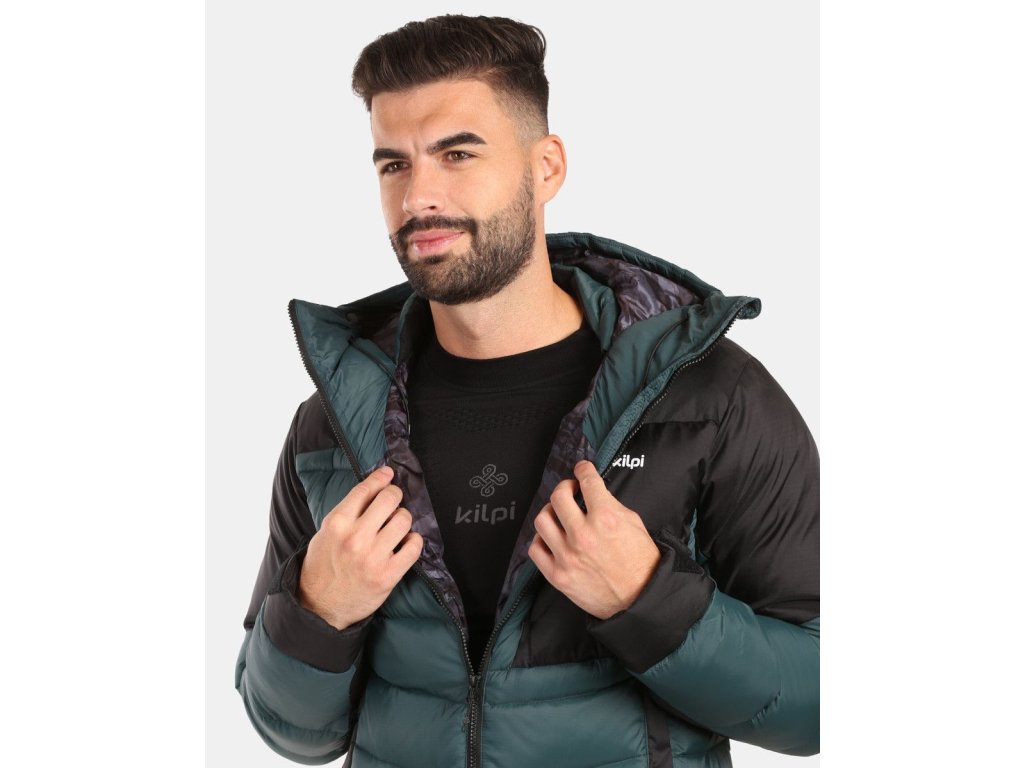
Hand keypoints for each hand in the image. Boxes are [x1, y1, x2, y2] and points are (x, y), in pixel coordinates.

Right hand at [298, 465, 422, 629]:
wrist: (320, 606)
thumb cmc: (323, 566)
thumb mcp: (326, 533)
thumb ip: (348, 512)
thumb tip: (374, 489)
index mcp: (337, 523)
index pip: (366, 489)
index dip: (381, 477)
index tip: (388, 474)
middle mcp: (355, 538)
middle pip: (389, 499)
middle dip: (394, 495)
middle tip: (394, 500)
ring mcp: (373, 557)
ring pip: (404, 520)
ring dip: (403, 519)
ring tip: (397, 525)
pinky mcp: (388, 575)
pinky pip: (414, 547)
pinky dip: (414, 541)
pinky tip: (406, 542)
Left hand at [528, 460, 660, 619]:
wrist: (640, 601)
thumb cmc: (641, 563)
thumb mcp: (634, 524)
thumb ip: (611, 505)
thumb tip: (593, 493)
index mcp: (606, 518)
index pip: (587, 481)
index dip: (583, 469)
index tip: (581, 469)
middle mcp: (583, 535)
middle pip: (558, 496)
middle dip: (564, 487)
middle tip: (570, 490)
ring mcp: (567, 556)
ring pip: (542, 520)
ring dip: (550, 512)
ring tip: (559, 514)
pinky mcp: (558, 575)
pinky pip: (535, 549)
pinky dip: (541, 540)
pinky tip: (551, 538)